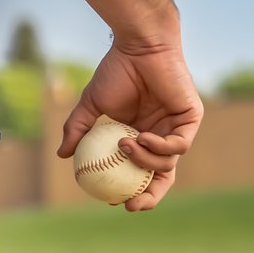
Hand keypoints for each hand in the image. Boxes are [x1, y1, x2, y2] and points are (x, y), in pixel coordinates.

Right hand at [56, 39, 203, 211]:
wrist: (138, 47)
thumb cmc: (117, 71)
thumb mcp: (91, 106)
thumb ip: (78, 129)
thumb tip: (62, 155)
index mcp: (141, 137)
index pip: (141, 173)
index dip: (131, 191)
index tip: (111, 200)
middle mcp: (161, 136)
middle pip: (162, 177)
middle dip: (149, 197)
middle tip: (131, 205)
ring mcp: (178, 128)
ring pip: (168, 163)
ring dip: (144, 161)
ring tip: (125, 144)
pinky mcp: (191, 118)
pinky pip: (179, 146)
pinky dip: (159, 148)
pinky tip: (141, 137)